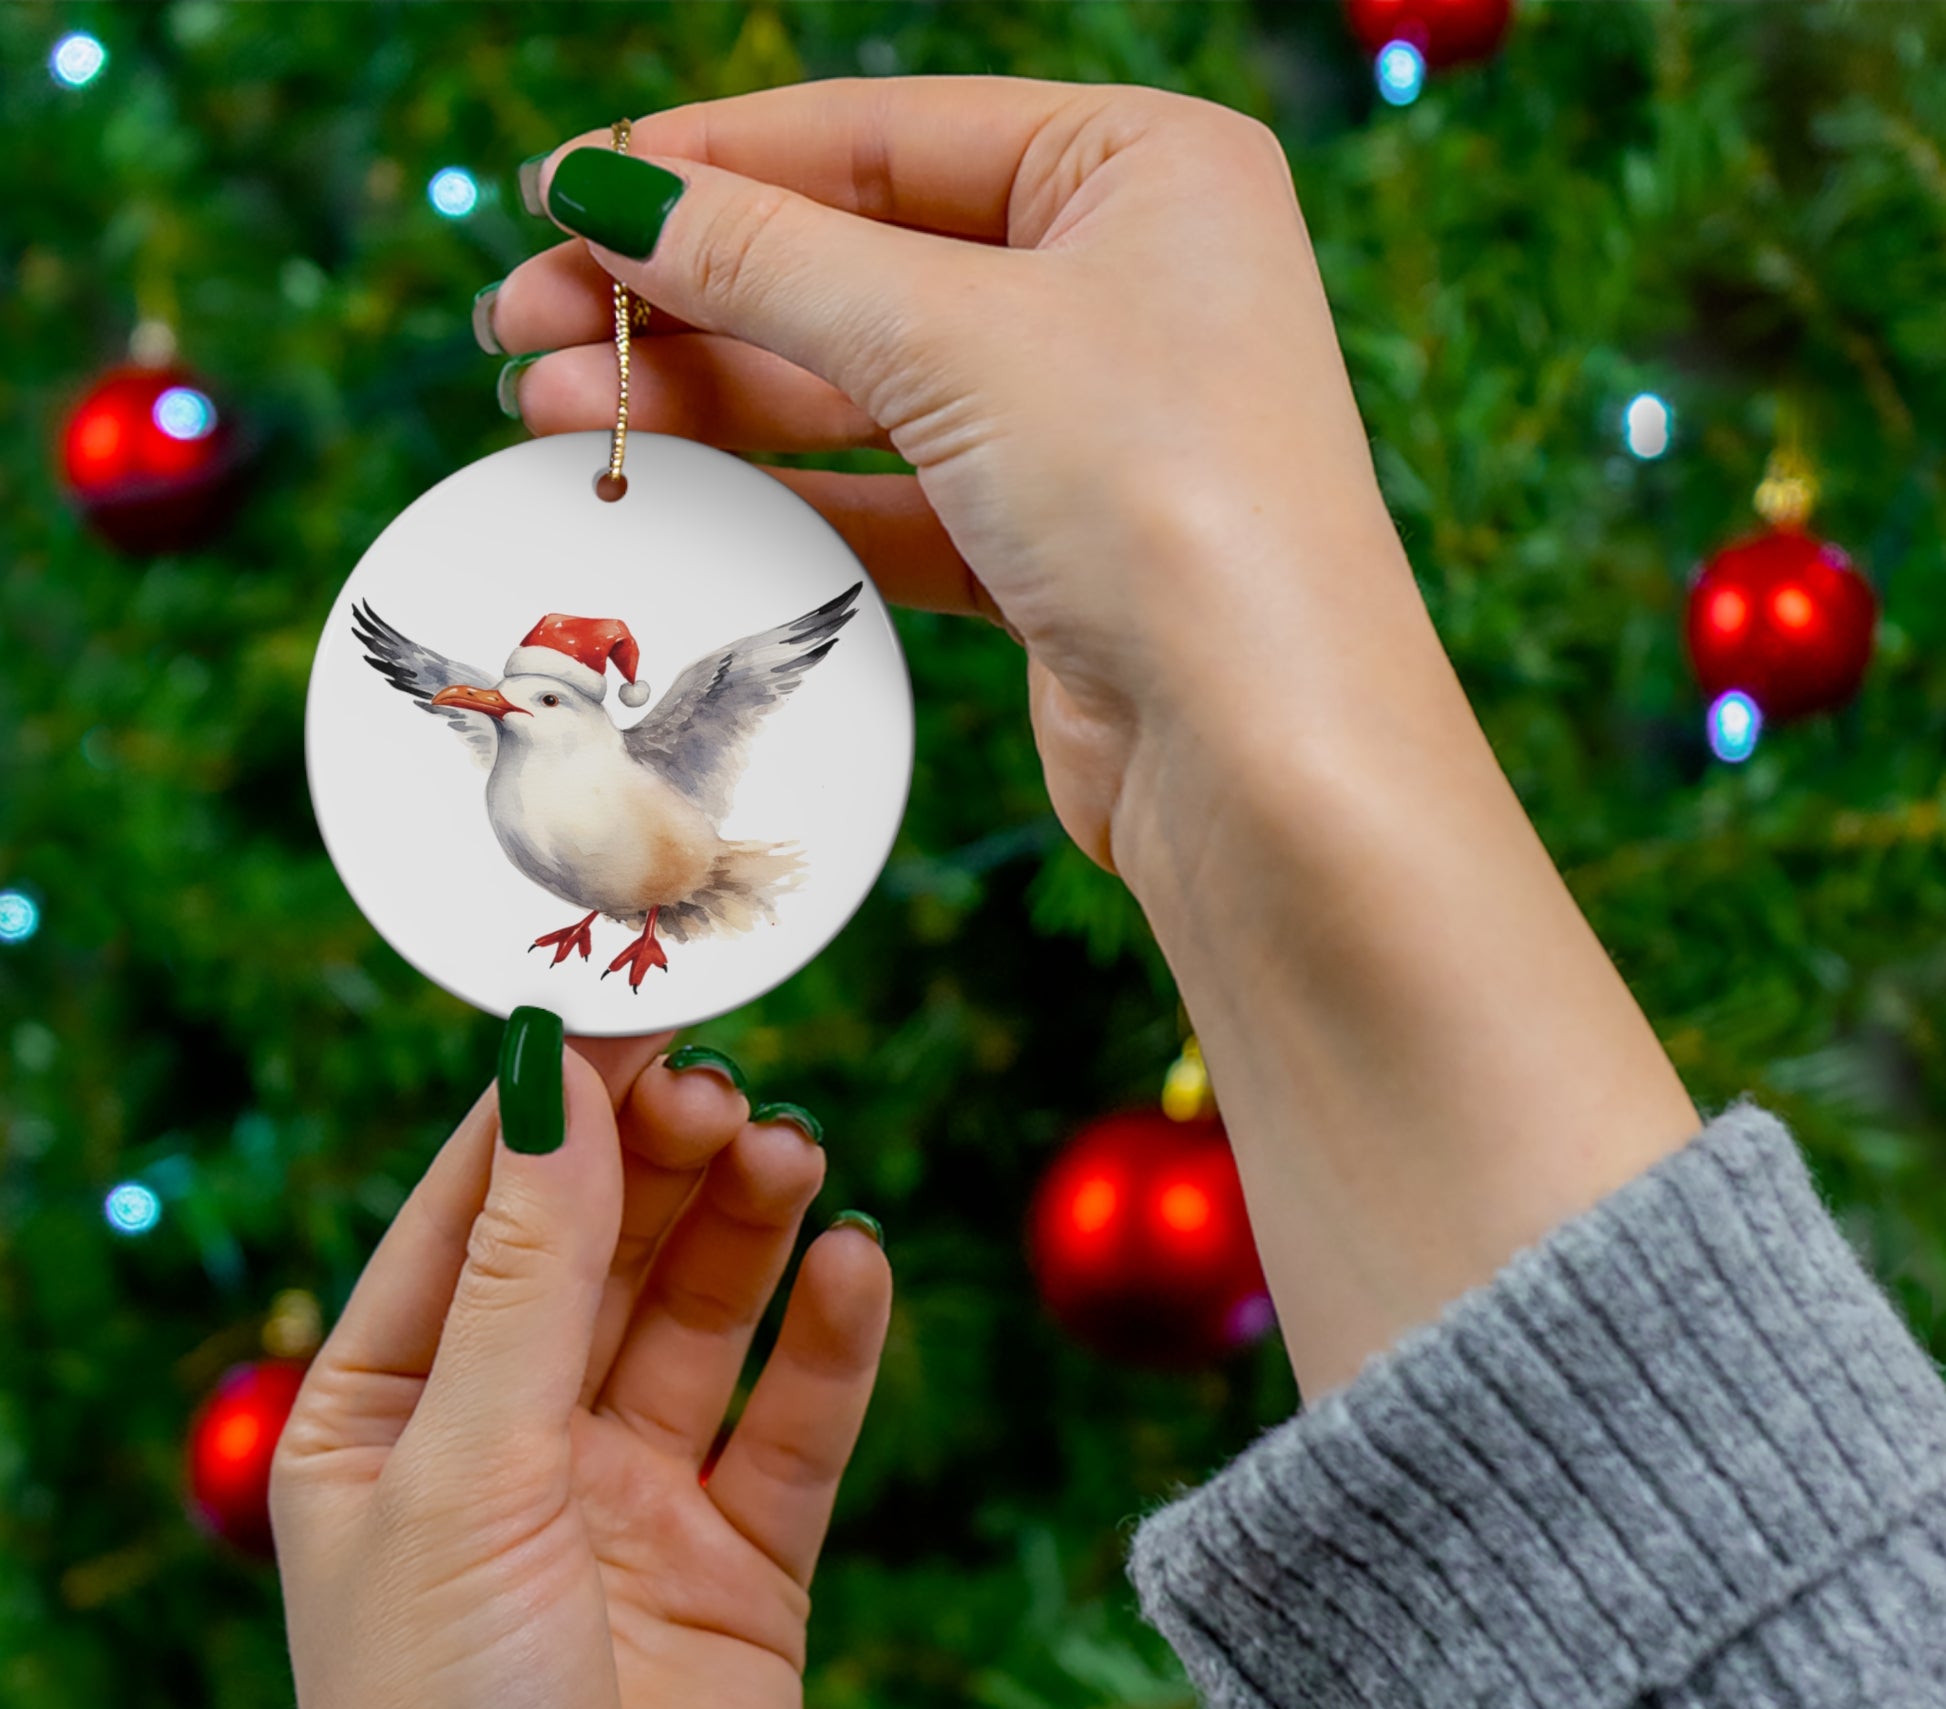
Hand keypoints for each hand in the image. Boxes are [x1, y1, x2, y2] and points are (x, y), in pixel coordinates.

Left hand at [271, 1033, 890, 1708]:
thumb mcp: (464, 1475)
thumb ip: (525, 1274)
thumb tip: (549, 1077)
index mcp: (389, 1419)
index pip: (474, 1216)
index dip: (551, 1112)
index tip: (631, 1012)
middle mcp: (512, 1446)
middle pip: (601, 1251)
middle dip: (661, 1163)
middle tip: (729, 1090)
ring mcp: (632, 1501)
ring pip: (702, 1318)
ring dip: (749, 1228)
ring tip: (794, 1155)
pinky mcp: (744, 1561)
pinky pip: (795, 1422)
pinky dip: (831, 1339)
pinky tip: (855, 1264)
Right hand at [485, 75, 1405, 880]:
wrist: (1264, 754)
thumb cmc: (1164, 498)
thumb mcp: (953, 337)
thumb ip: (770, 260)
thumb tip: (607, 190)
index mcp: (1142, 168)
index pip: (882, 135)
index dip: (710, 163)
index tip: (562, 191)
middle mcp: (1124, 284)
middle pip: (857, 261)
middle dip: (684, 293)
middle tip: (520, 323)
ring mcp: (1089, 423)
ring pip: (861, 387)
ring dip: (707, 397)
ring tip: (549, 408)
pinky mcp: (1053, 549)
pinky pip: (890, 496)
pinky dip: (780, 492)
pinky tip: (664, 486)